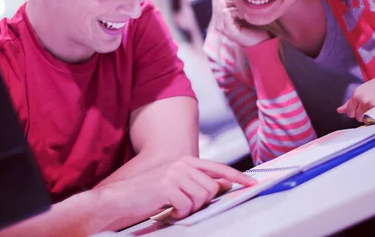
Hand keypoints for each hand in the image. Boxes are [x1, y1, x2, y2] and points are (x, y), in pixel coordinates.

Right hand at [95, 156, 255, 224]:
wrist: (121, 198)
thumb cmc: (148, 194)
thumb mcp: (176, 185)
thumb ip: (198, 182)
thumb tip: (223, 185)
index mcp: (186, 160)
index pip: (219, 168)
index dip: (238, 176)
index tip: (253, 184)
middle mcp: (182, 163)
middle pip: (212, 188)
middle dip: (202, 202)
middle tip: (184, 206)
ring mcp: (175, 173)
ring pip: (202, 198)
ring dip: (190, 208)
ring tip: (174, 207)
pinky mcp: (168, 186)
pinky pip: (188, 206)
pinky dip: (180, 213)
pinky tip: (168, 210)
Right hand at [211, 0, 269, 47]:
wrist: (260, 41)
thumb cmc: (253, 24)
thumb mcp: (241, 9)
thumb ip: (234, 1)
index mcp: (218, 17)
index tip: (238, 2)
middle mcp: (216, 23)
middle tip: (241, 7)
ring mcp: (220, 28)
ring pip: (221, 4)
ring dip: (235, 5)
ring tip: (242, 12)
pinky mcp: (227, 31)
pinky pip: (226, 12)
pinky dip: (236, 11)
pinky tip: (243, 16)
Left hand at [337, 61, 374, 121]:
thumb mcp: (366, 90)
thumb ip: (352, 102)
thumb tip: (339, 110)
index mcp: (356, 93)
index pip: (350, 112)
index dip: (359, 112)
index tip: (368, 107)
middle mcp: (361, 99)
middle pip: (357, 117)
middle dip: (366, 115)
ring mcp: (371, 105)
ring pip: (366, 121)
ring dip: (373, 118)